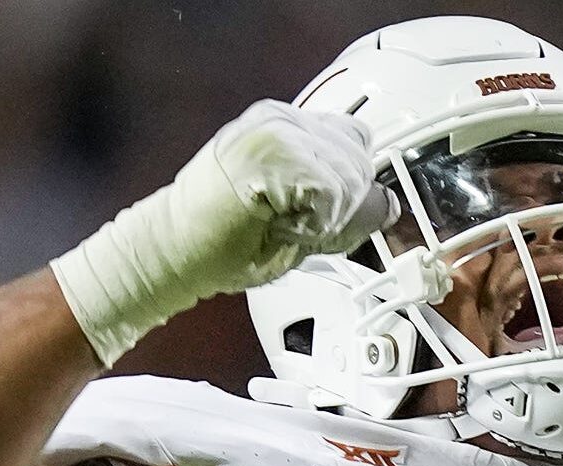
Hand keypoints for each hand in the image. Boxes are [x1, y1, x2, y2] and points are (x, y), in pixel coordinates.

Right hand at [53, 99, 396, 363]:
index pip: (355, 140)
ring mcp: (275, 130)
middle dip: (345, 203)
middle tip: (298, 223)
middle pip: (359, 158)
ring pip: (350, 177)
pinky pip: (334, 192)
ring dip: (329, 216)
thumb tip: (388, 203)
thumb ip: (338, 197)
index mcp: (281, 124)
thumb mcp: (294, 211)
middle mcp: (279, 118)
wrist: (174, 251)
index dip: (352, 182)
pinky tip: (282, 226)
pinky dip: (318, 221)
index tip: (330, 209)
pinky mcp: (275, 151)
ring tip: (284, 224)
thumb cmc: (223, 240)